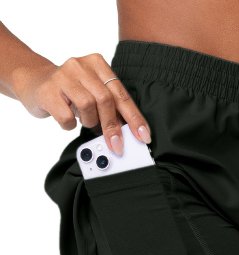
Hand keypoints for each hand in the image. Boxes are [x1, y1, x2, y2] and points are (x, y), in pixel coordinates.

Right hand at [12, 53, 151, 154]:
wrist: (34, 81)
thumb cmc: (70, 91)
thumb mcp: (93, 92)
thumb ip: (110, 106)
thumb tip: (128, 132)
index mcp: (98, 64)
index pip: (122, 94)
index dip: (134, 118)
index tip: (143, 136)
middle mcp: (80, 66)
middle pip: (106, 100)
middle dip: (113, 127)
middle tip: (117, 145)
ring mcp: (62, 76)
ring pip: (87, 106)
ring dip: (89, 122)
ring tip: (83, 119)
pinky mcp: (47, 90)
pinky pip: (67, 116)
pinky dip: (70, 124)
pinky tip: (66, 118)